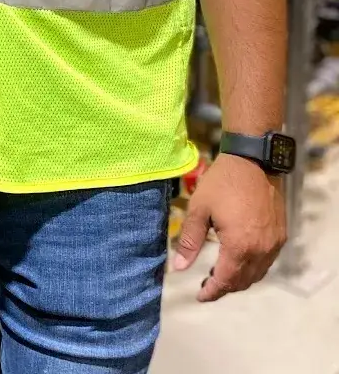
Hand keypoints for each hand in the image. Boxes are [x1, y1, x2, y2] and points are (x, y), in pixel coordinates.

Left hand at [172, 153, 285, 301]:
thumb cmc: (221, 183)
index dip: (212, 292)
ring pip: (257, 274)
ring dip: (239, 279)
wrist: (253, 162)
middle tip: (206, 285)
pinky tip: (238, 260)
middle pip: (243, 281)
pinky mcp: (280, 236)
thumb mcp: (199, 209)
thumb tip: (178, 267)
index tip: (199, 296)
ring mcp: (273, 244)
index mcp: (239, 247)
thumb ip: (190, 241)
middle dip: (224, 287)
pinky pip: (266, 262)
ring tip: (219, 275)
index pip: (225, 280)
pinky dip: (252, 268)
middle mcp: (260, 251)